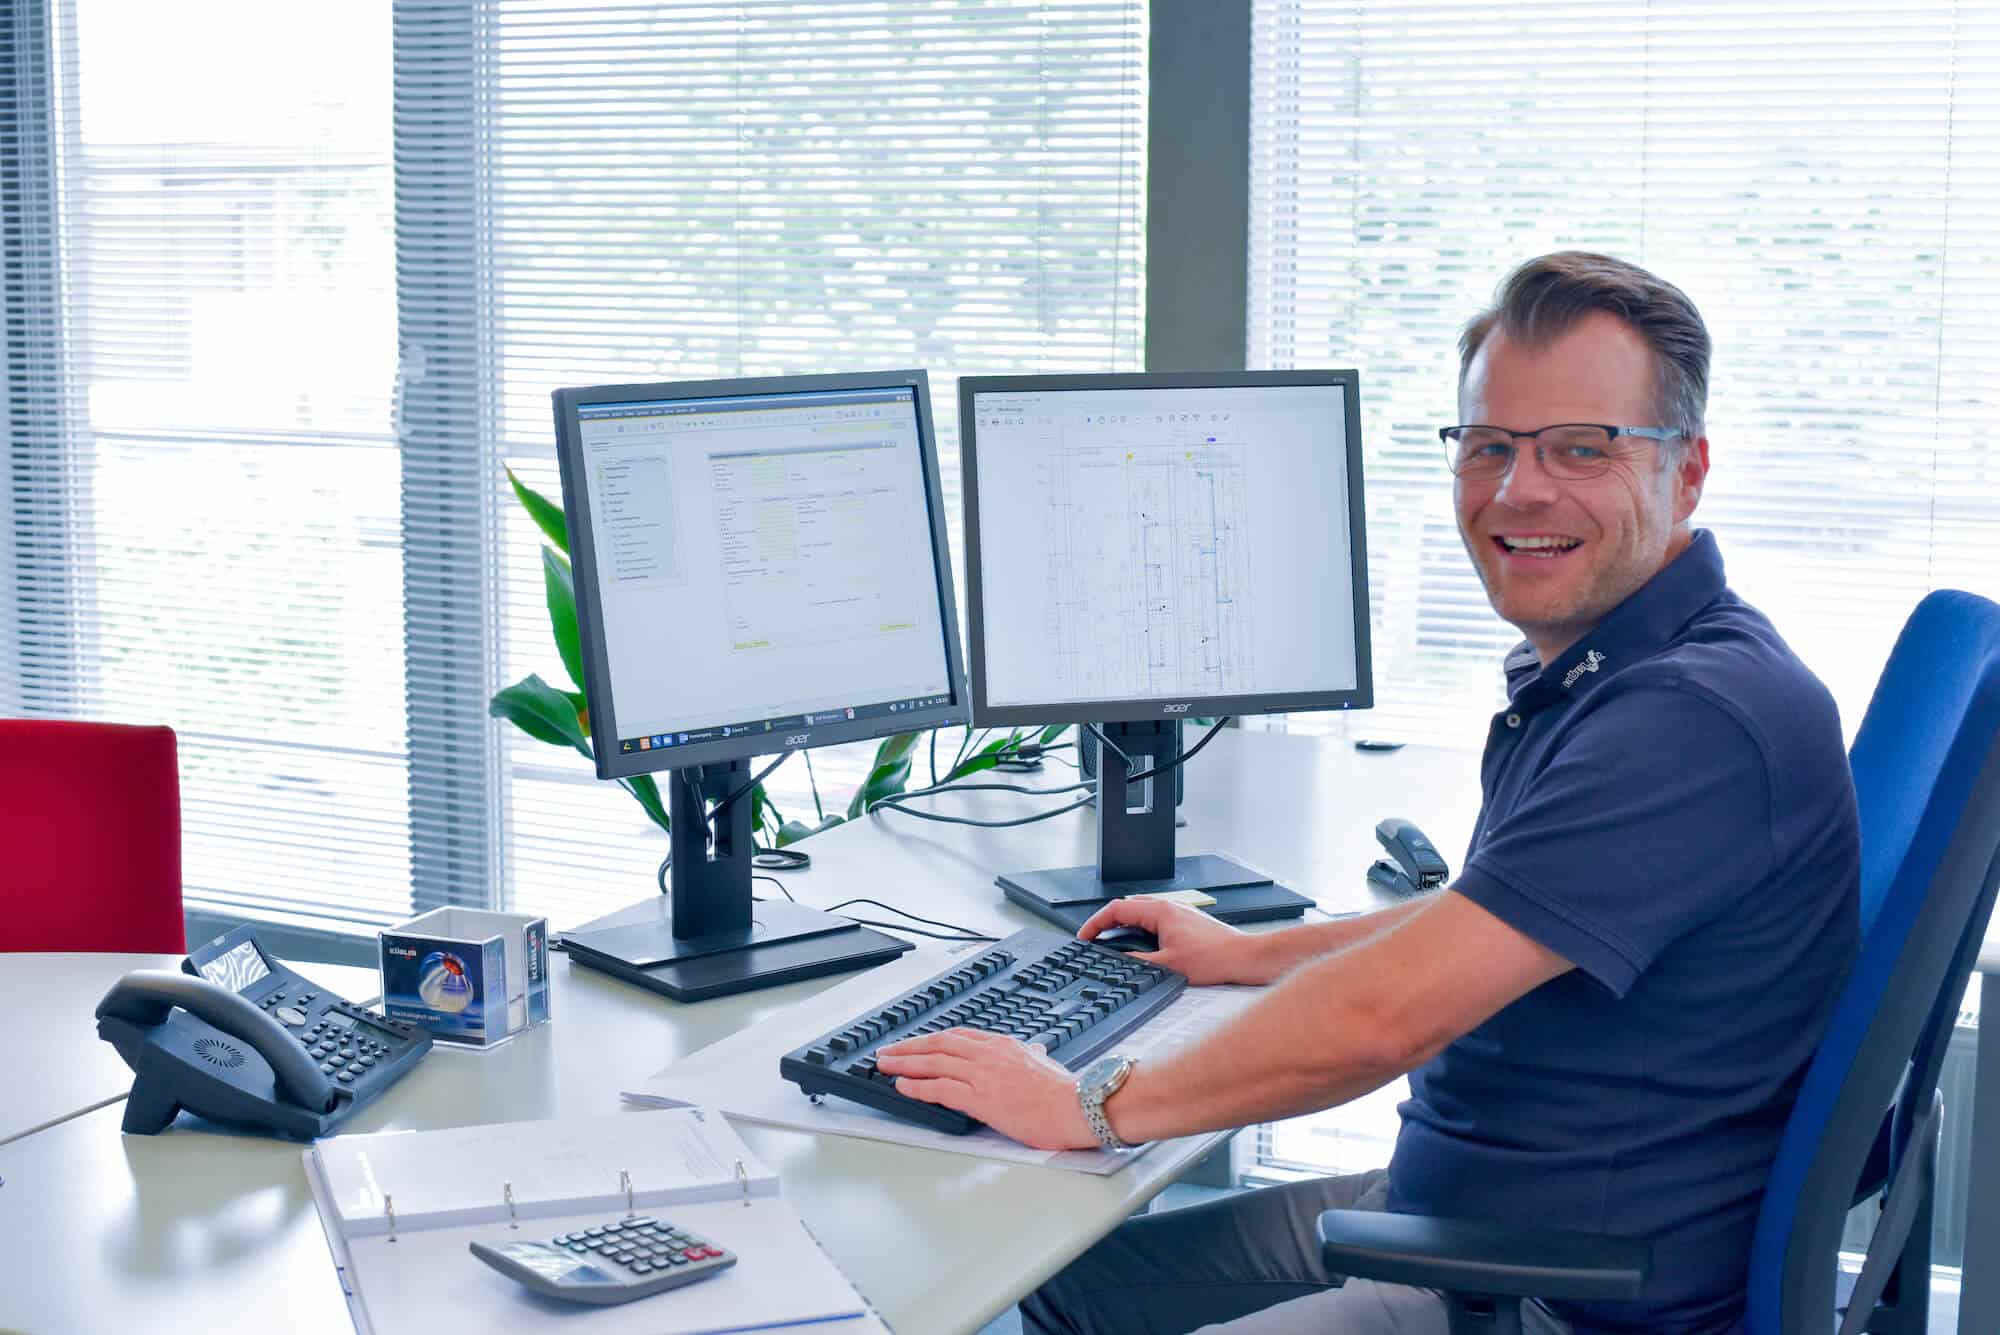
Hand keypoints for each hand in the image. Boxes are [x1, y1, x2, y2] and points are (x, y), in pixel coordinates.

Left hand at [875, 1028, 1097, 1150]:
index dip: (931, 1039)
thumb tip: (1033, 1050)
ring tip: (884, 1065)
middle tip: (887, 1050)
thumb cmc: (1065, 1091)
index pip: (958, 1036)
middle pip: (938, 1044)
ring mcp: (983, 1075)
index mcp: (1004, 1044)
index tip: (915, 1043)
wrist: (1077, 1106)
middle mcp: (989, 1054)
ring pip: (933, 1063)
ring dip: (904, 1063)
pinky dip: (917, 1087)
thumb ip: (1032, 1054)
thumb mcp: (1045, 1062)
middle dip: (908, 1047)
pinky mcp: (981, 1099)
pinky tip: (902, 1086)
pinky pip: (940, 1089)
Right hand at [1078, 897, 1255, 985]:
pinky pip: (1156, 921)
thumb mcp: (1168, 965)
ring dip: (1125, 927)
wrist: (1244, 958)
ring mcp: (1179, 914)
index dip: (1096, 922)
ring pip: (1142, 914)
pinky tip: (1143, 947)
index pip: (1117, 908)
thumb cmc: (1215, 958)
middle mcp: (1170, 907)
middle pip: (1128, 908)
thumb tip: (1118, 963)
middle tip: (1095, 940)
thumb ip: (1138, 962)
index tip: (1085, 936)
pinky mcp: (1187, 924)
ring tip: (1114, 945)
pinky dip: (1141, 931)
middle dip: (1107, 923)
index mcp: (1160, 911)